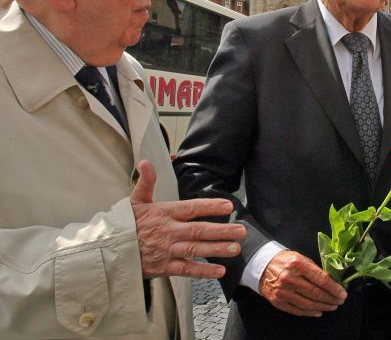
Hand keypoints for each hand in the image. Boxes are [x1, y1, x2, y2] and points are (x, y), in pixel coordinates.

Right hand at [130, 159, 245, 278]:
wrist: (107, 250)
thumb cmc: (126, 224)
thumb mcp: (135, 200)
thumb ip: (145, 182)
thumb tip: (146, 162)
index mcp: (164, 213)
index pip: (191, 208)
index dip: (210, 206)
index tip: (228, 206)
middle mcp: (168, 231)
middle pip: (199, 230)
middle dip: (222, 230)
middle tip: (241, 230)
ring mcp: (167, 250)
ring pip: (195, 250)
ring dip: (217, 249)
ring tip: (235, 248)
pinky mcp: (164, 267)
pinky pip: (186, 269)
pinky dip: (203, 271)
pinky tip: (219, 271)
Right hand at [259, 250, 347, 316]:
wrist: (263, 266)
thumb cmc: (285, 261)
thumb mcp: (301, 258)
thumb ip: (315, 269)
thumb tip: (331, 282)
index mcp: (298, 264)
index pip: (321, 279)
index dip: (334, 288)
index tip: (342, 293)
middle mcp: (290, 279)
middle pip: (315, 293)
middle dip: (331, 299)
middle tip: (339, 301)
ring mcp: (283, 292)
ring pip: (308, 304)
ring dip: (323, 307)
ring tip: (332, 306)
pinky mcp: (278, 301)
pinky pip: (297, 310)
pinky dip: (310, 312)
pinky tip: (318, 311)